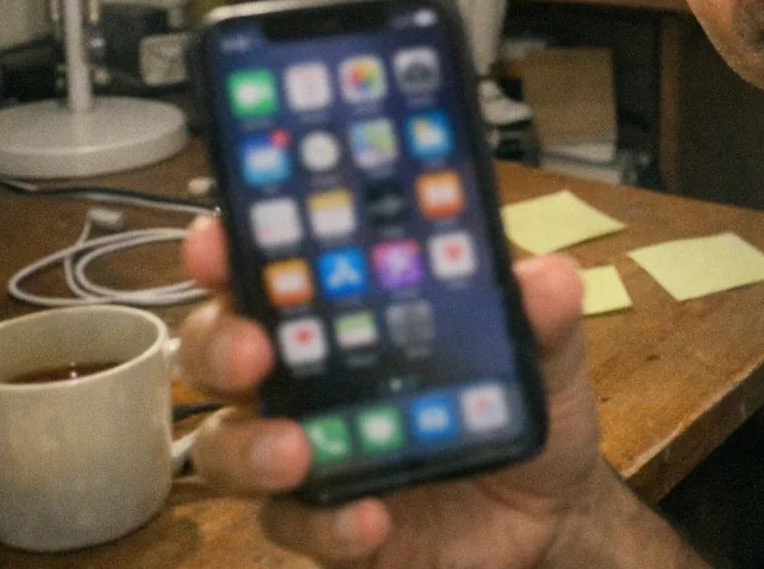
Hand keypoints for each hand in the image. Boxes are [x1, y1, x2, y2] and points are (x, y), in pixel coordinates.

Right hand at [178, 216, 606, 567]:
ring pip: (226, 444)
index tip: (215, 240)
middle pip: (220, 346)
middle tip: (254, 352)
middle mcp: (309, 372)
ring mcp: (306, 446)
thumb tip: (548, 278)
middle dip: (222, 342)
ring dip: (251, 447)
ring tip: (297, 454)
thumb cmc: (522, 404)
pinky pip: (293, 523)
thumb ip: (544, 317)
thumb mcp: (547, 355)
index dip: (230, 247)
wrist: (546, 512)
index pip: (274, 265)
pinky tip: (369, 519)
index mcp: (349, 308)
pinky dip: (325, 522)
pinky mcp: (321, 519)